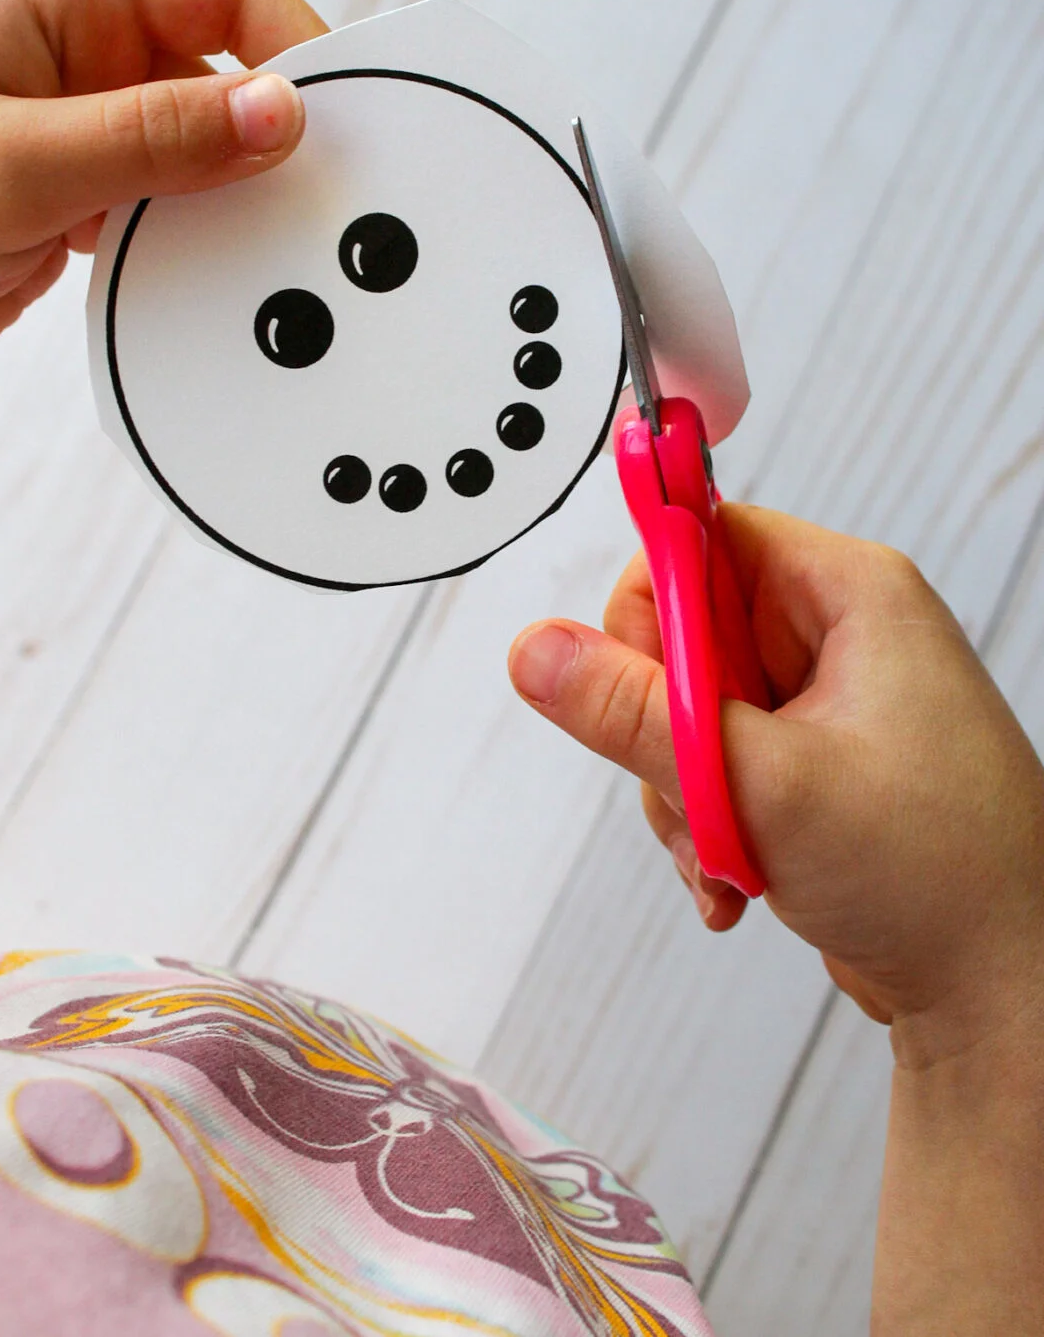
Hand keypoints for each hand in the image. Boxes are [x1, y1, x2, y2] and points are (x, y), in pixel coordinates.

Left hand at [0, 0, 324, 392]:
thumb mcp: (10, 166)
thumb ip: (154, 138)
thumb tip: (283, 112)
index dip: (293, 48)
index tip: (347, 124)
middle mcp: (73, 50)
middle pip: (222, 68)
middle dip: (277, 133)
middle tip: (333, 205)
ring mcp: (75, 127)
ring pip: (201, 148)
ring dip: (237, 199)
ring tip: (281, 256)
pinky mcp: (71, 200)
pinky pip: (165, 209)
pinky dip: (196, 243)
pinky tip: (218, 284)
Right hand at [509, 506, 1043, 1064]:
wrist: (1007, 995)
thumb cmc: (938, 877)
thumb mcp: (759, 783)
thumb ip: (634, 713)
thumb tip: (536, 652)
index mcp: (851, 595)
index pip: (706, 537)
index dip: (652, 605)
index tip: (632, 684)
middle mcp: (841, 637)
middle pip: (685, 634)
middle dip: (665, 730)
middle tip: (692, 793)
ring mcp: (829, 706)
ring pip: (690, 712)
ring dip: (683, 795)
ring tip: (724, 858)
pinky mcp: (816, 766)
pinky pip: (719, 766)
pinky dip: (710, 826)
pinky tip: (734, 885)